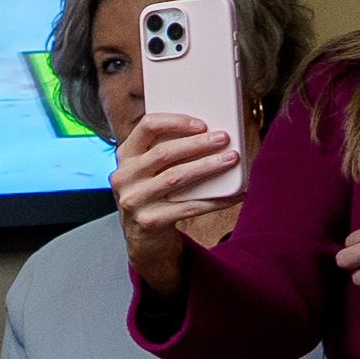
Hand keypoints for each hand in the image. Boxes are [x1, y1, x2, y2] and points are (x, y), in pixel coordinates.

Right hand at [110, 111, 238, 287]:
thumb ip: (166, 151)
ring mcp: (134, 200)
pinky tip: (235, 195)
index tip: (202, 124)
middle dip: (198, 144)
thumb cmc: (154, 194)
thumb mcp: (148, 169)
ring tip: (231, 159)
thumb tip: (212, 133)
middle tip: (224, 138)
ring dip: (207, 166)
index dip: (175, 122)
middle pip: (164, 153)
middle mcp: (124, 177)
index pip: (147, 127)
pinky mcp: (149, 221)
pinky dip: (215, 200)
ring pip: (175, 177)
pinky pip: (188, 207)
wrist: (142, 236)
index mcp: (126, 156)